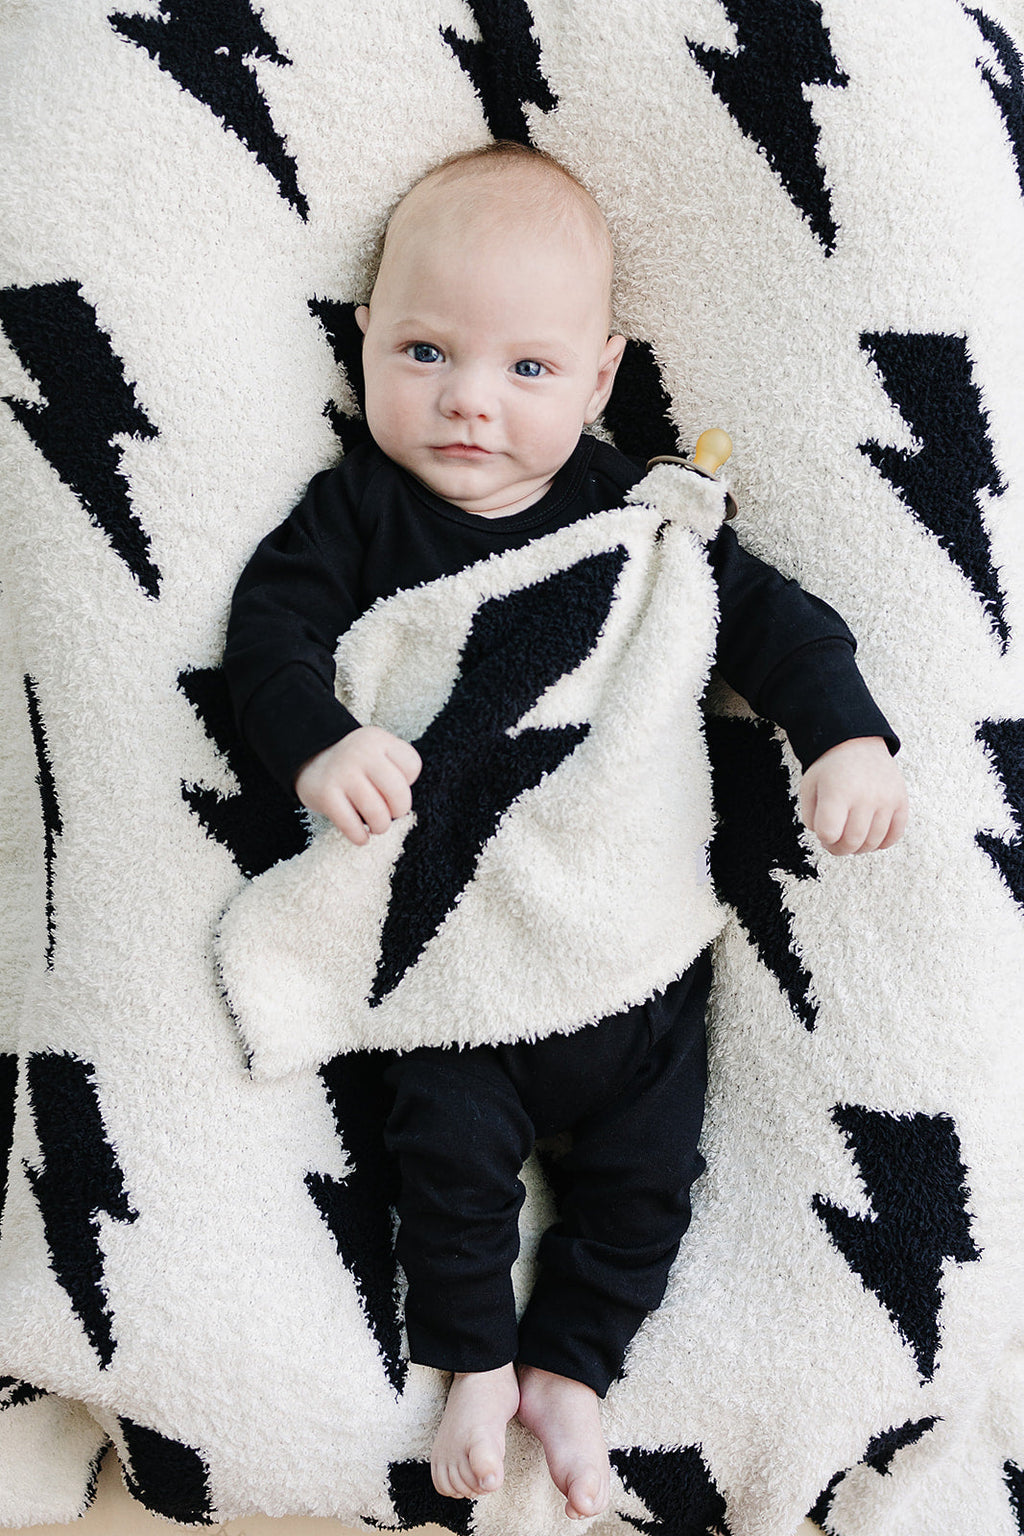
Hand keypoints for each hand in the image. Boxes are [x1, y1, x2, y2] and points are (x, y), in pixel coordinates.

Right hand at [294, 727, 421, 844]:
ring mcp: (342, 773)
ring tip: (376, 825)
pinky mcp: (325, 795)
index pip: (412, 766)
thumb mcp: (376, 753)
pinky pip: (352, 826)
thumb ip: (396, 770)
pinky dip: (360, 837)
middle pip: (399, 793)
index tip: (392, 785)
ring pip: (378, 814)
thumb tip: (402, 807)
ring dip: (380, 827)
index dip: (408, 782)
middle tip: (389, 812)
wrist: (309, 761)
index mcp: (377, 740)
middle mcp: (361, 753)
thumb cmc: (354, 765)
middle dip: (399, 810)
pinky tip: (361, 836)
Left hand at [799, 736, 907, 855]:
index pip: (829, 834)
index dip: (824, 839)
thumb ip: (811, 818)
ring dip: (859, 848)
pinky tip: (870, 836)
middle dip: (839, 849)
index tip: (824, 832)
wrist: (857, 742)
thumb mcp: (809, 788)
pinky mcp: (901, 801)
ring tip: (851, 837)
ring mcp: (886, 800)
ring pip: (873, 843)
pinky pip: (895, 835)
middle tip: (835, 842)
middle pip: (852, 842)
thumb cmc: (830, 768)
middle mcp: (865, 796)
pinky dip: (881, 843)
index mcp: (837, 792)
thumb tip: (828, 840)